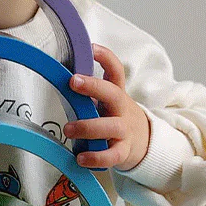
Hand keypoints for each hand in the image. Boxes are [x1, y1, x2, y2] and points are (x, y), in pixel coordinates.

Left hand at [64, 44, 150, 170]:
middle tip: (72, 82)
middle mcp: (122, 109)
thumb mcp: (108, 104)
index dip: (105, 57)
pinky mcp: (123, 152)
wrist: (145, 144)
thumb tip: (60, 80)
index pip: (115, 71)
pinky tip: (81, 158)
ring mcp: (124, 131)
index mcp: (117, 94)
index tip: (91, 47)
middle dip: (93, 86)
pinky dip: (95, 157)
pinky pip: (111, 156)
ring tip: (68, 129)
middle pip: (113, 94)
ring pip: (110, 127)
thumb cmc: (117, 120)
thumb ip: (89, 95)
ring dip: (87, 127)